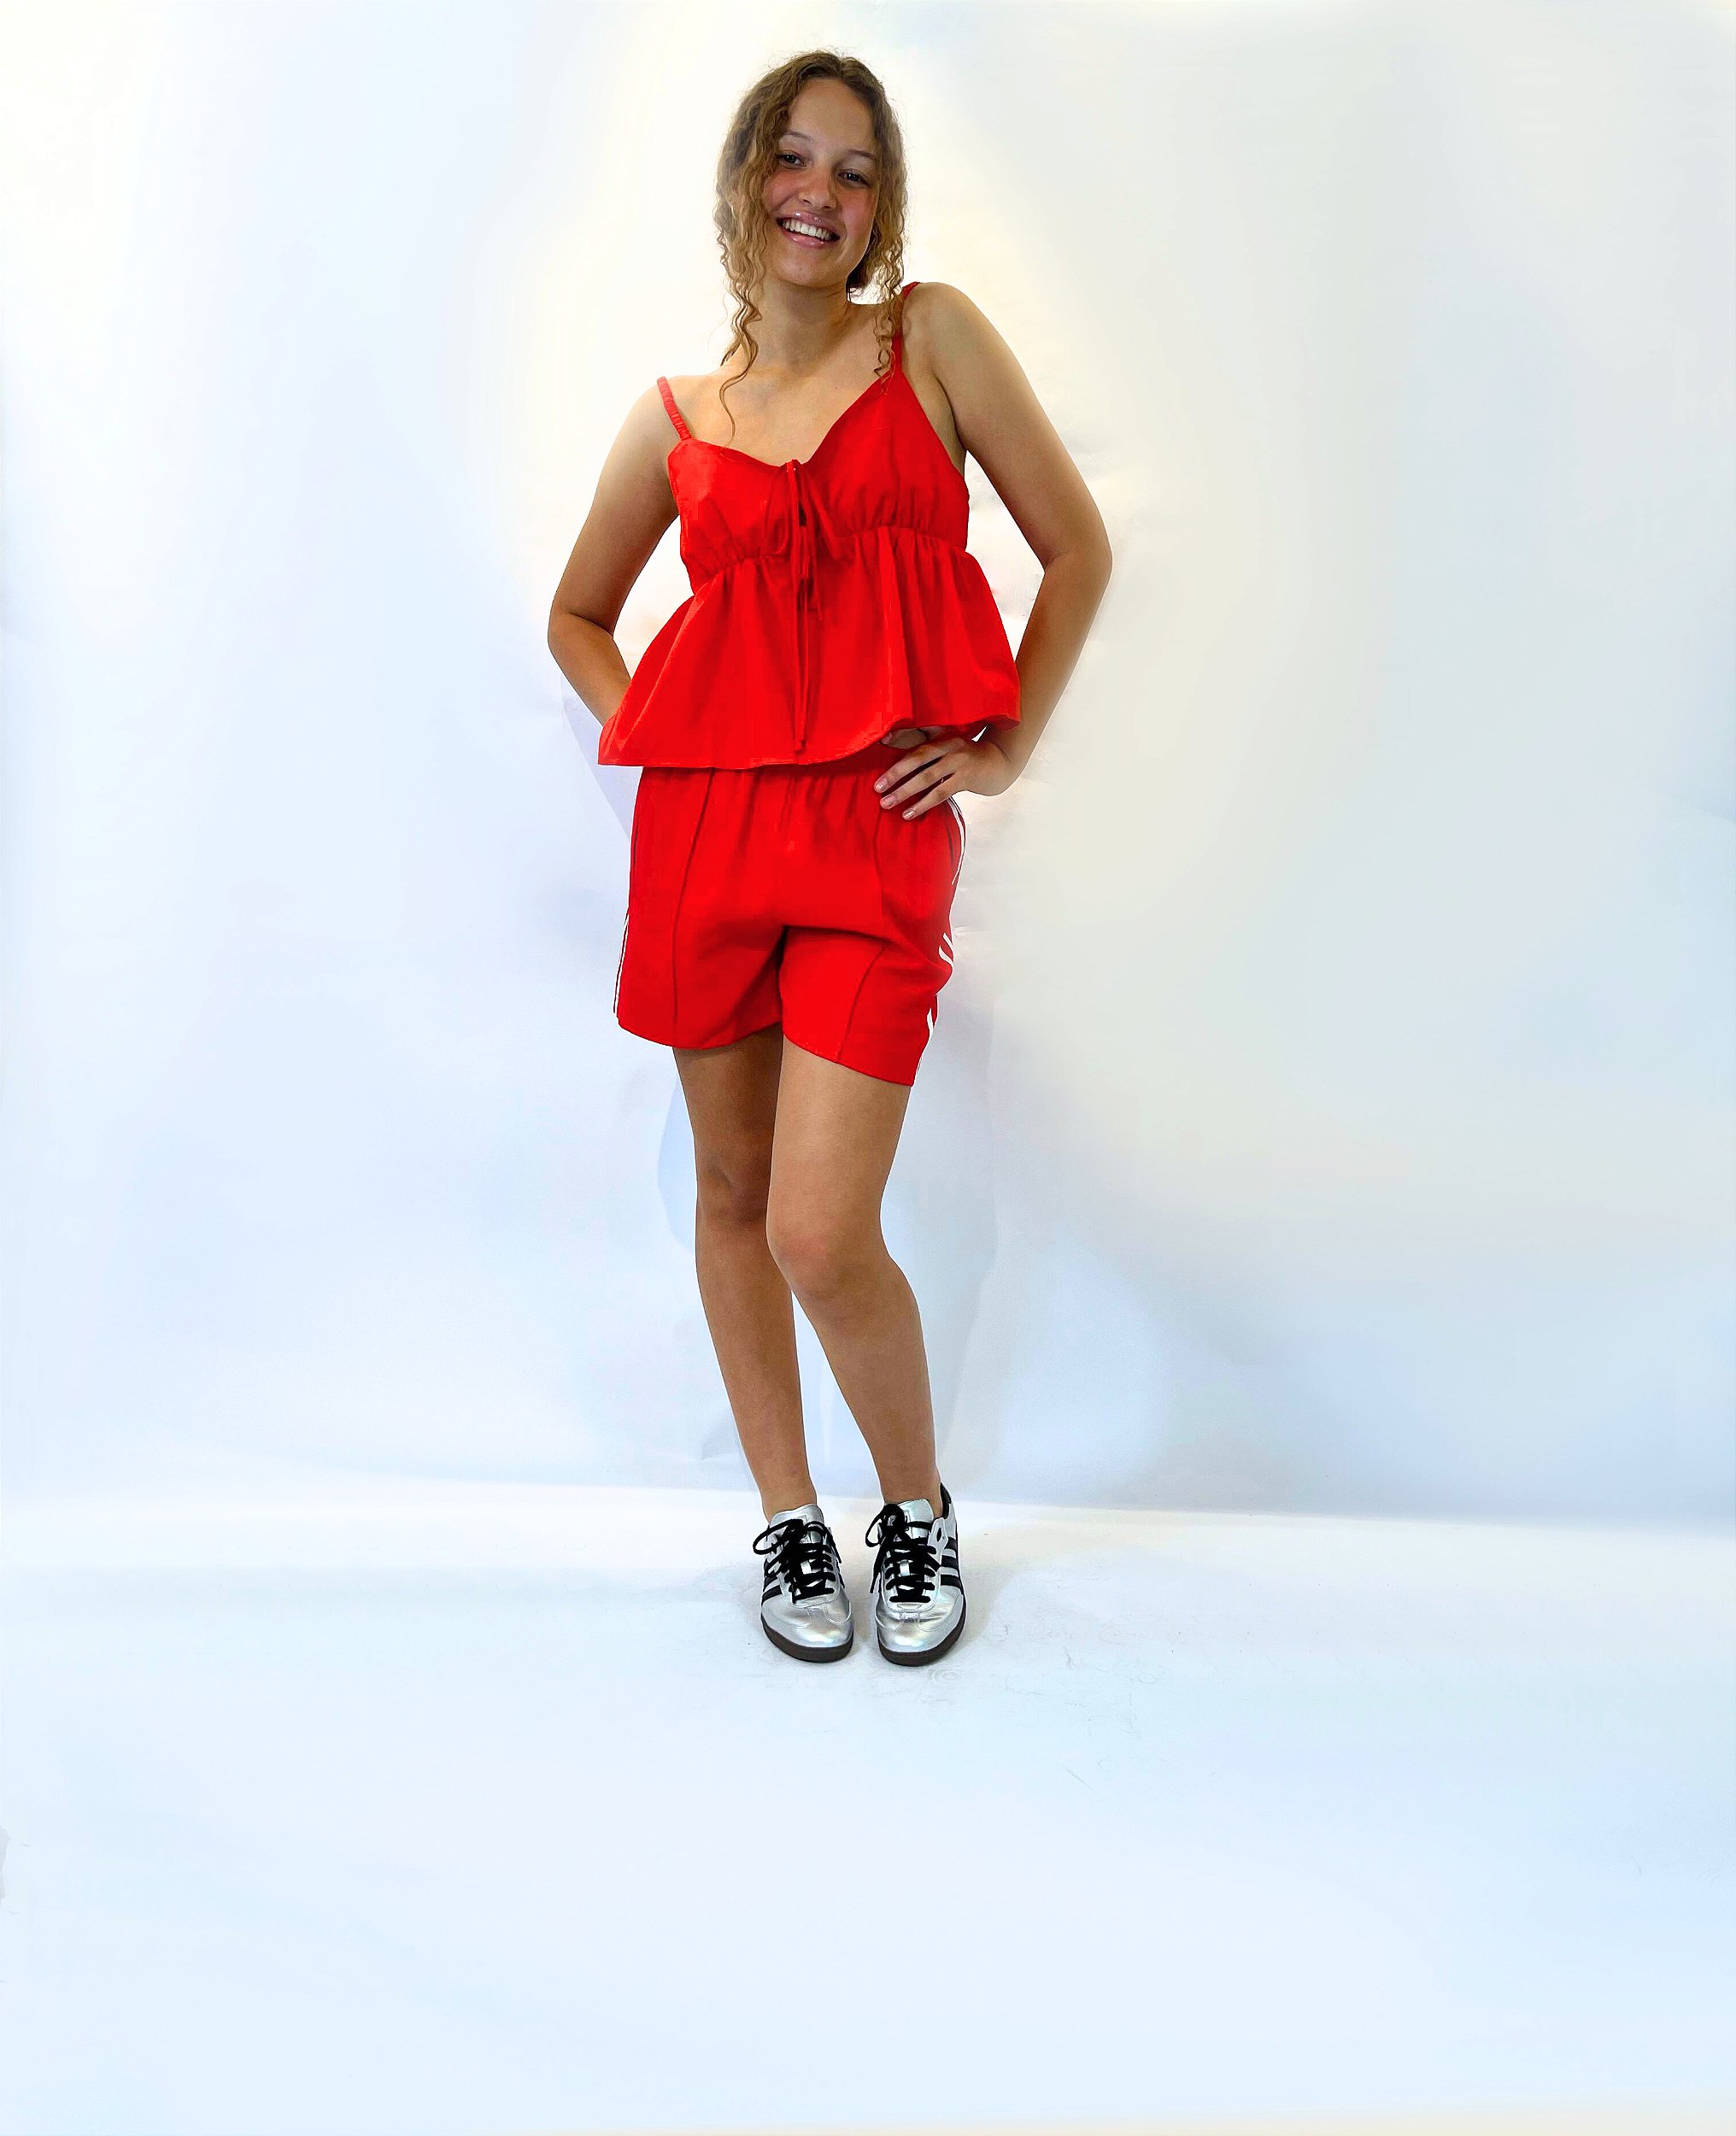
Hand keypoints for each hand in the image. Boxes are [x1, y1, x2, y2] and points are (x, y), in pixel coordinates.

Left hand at [873, 726, 1015, 818]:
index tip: (881, 747)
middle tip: (877, 788)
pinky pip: (941, 793)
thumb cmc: (967, 755)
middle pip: (918, 759)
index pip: (916, 741)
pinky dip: (923, 804)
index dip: (898, 743)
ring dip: (905, 792)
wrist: (999, 764)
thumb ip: (926, 743)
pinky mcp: (966, 779)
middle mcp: (951, 746)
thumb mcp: (949, 744)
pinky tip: (909, 813)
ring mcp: (959, 763)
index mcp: (944, 737)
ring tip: (887, 803)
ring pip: (927, 778)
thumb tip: (888, 740)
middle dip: (896, 773)